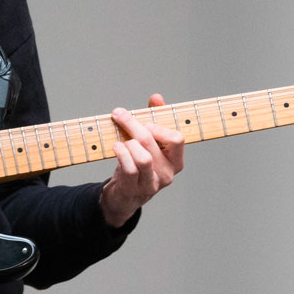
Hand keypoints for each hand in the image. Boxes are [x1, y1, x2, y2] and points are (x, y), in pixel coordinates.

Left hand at [99, 93, 184, 227]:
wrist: (123, 196)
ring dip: (128, 143)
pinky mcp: (135, 190)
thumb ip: (155, 118)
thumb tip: (157, 98)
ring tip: (120, 141)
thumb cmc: (138, 164)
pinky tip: (116, 147)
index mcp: (176, 160)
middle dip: (132, 124)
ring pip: (143, 157)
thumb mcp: (149, 142)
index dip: (159, 126)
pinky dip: (121, 154)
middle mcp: (168, 173)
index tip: (145, 122)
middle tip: (119, 115)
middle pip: (152, 142)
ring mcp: (152, 184)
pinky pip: (129, 169)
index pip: (177, 138)